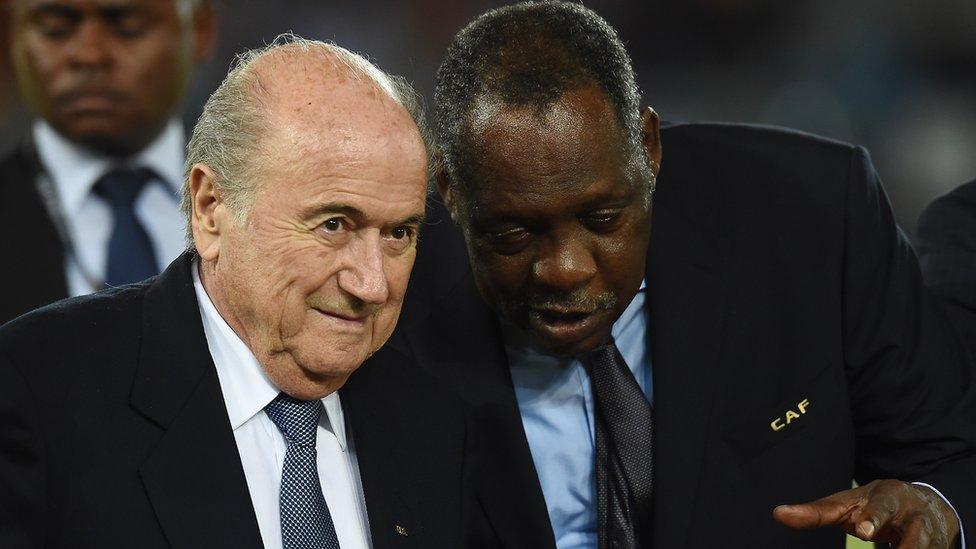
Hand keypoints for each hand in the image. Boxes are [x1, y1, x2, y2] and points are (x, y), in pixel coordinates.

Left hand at [773, 479, 959, 547]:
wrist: (929, 506)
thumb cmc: (875, 505)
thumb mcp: (848, 504)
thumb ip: (817, 512)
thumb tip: (778, 514)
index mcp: (890, 496)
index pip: (881, 506)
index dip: (873, 518)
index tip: (862, 529)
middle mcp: (915, 516)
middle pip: (913, 536)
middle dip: (904, 544)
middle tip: (869, 534)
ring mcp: (931, 537)